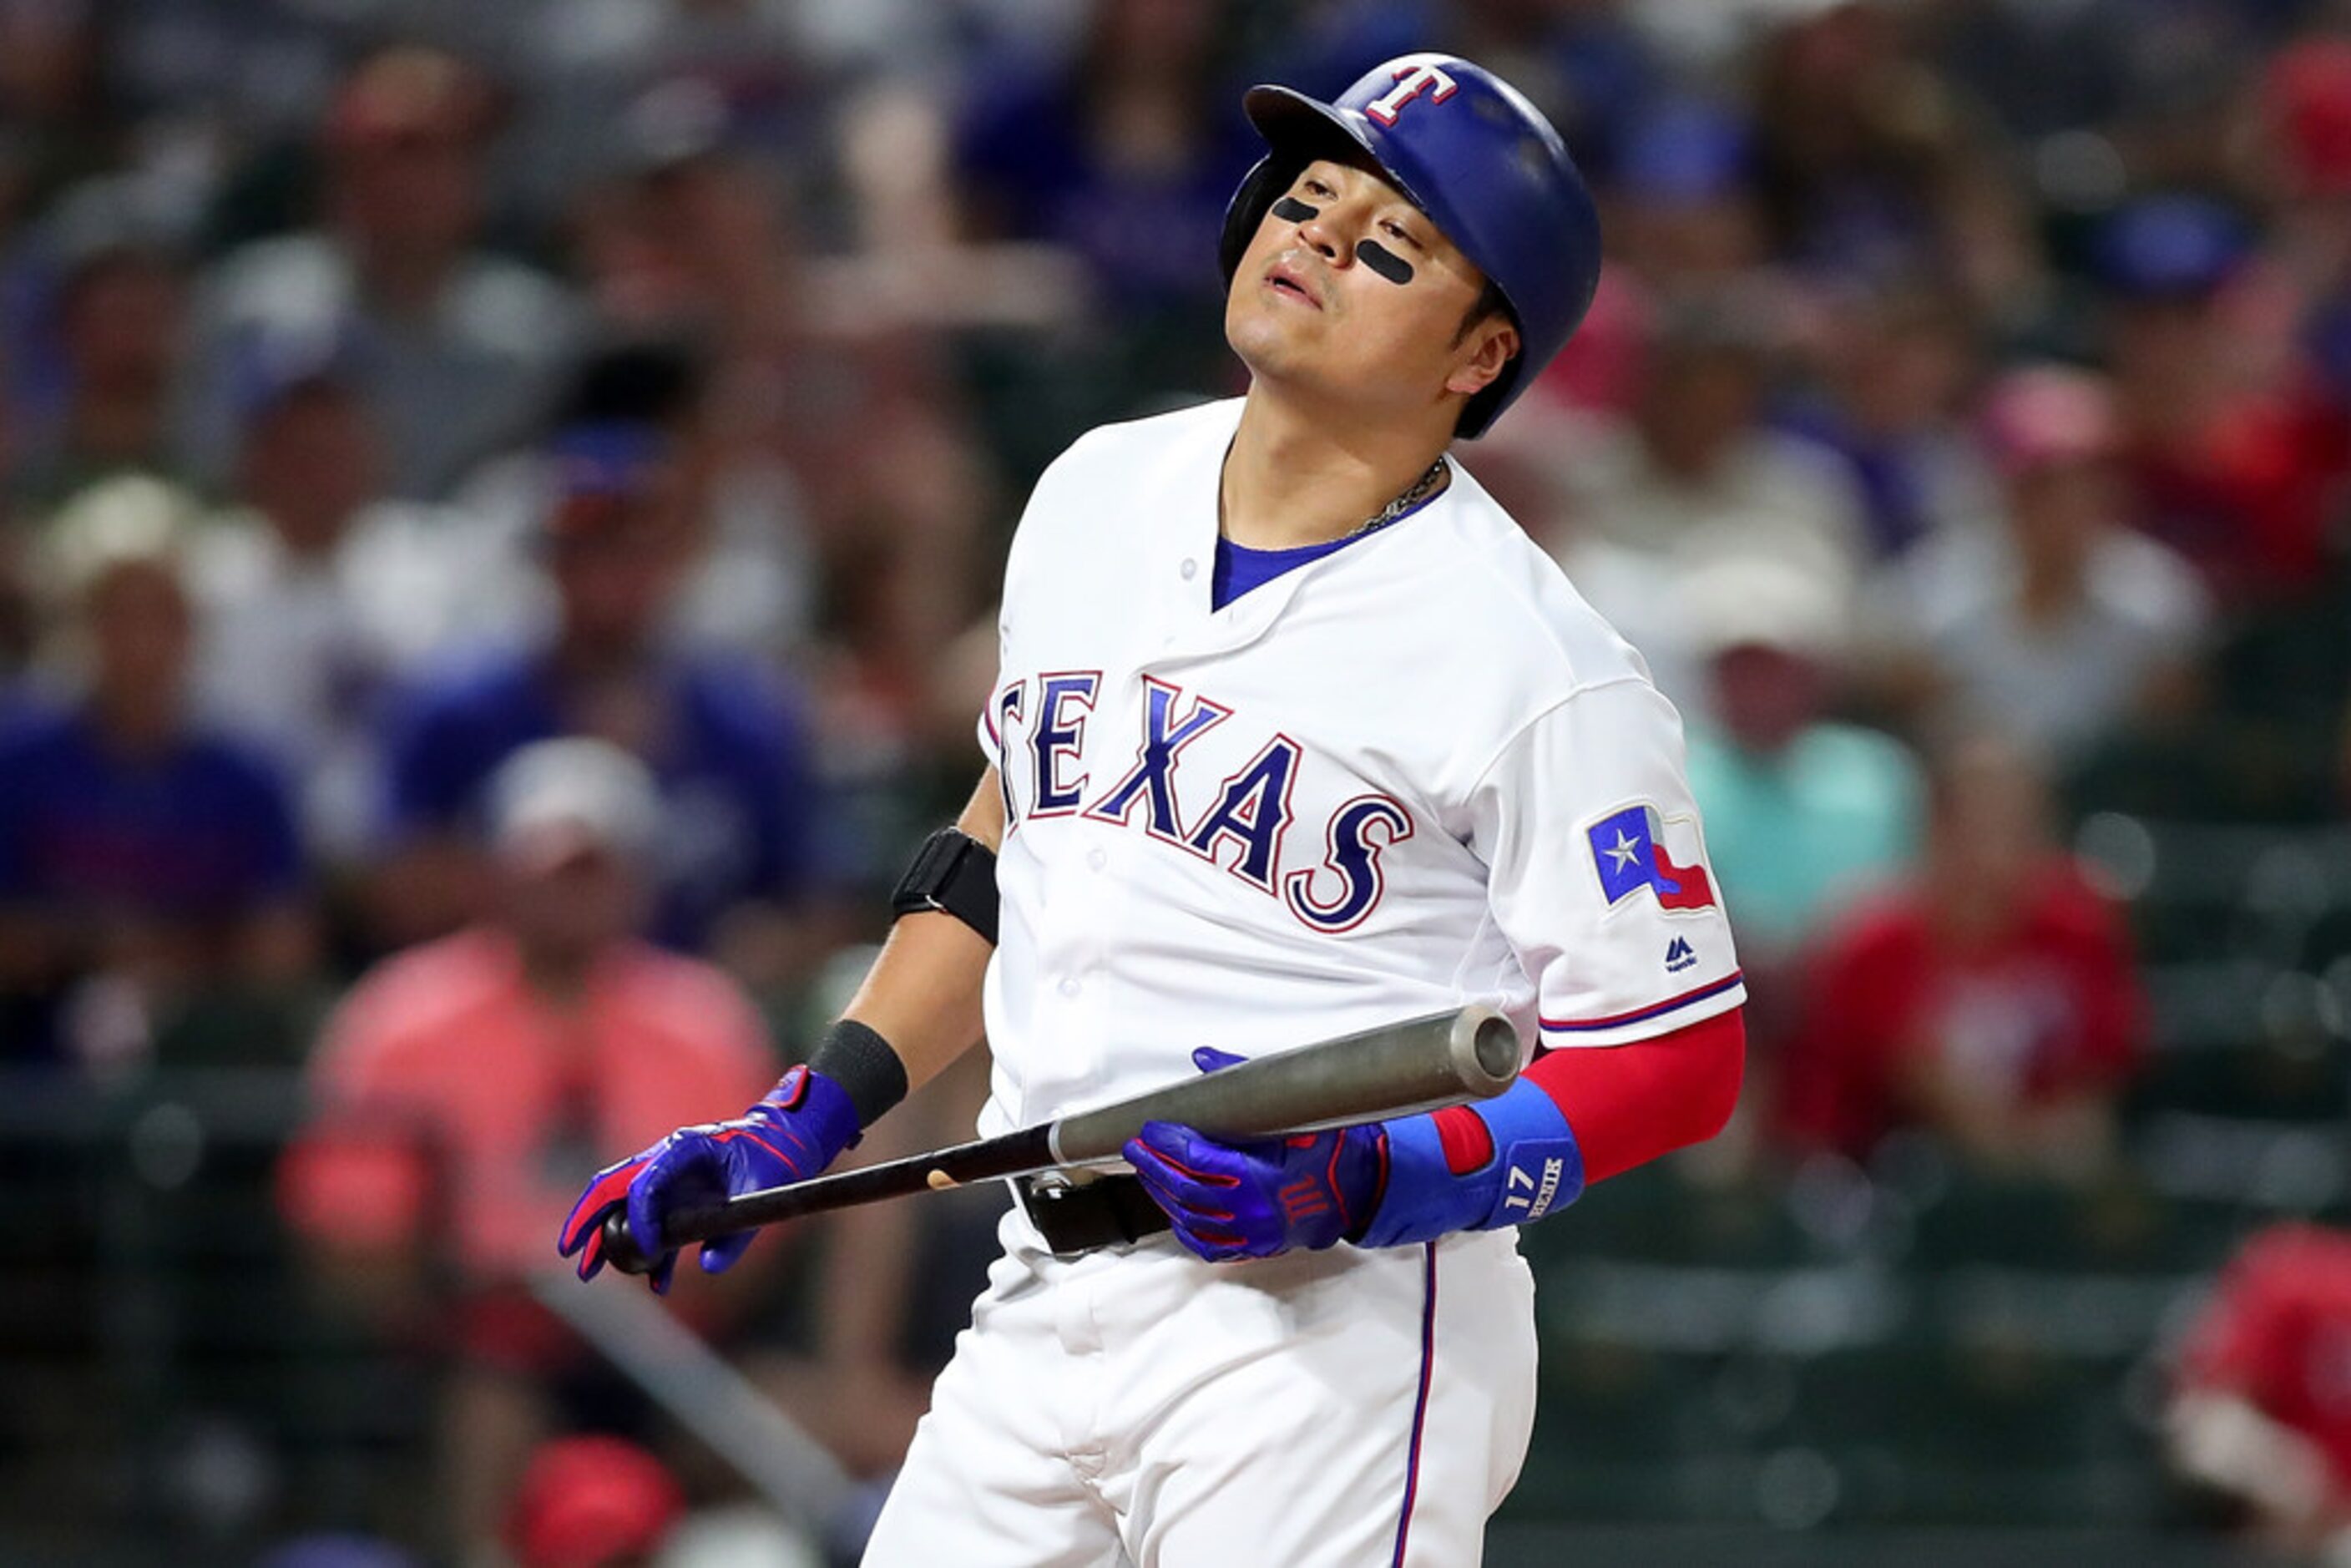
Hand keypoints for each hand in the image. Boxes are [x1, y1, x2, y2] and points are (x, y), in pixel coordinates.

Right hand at [557, 1065, 859, 1292]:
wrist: (789, 1143)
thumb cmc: (776, 1159)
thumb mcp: (764, 1192)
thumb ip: (737, 1232)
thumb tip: (708, 1266)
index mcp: (684, 1148)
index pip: (643, 1185)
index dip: (640, 1221)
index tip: (646, 1253)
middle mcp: (667, 1157)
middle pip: (611, 1186)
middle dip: (587, 1220)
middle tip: (570, 1255)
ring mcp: (670, 1175)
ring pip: (623, 1204)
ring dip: (607, 1238)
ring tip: (592, 1273)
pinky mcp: (681, 1192)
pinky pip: (654, 1221)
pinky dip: (650, 1249)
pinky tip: (657, 1280)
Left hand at [1123, 1047, 1384, 1261]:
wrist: (1358, 1191)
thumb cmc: (1328, 1151)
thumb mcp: (1292, 1111)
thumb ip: (1244, 1079)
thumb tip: (1204, 1058)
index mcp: (1261, 1176)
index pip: (1197, 1160)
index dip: (1168, 1143)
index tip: (1152, 1128)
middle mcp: (1252, 1210)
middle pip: (1185, 1189)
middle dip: (1154, 1165)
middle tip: (1137, 1147)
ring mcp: (1251, 1234)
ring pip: (1190, 1217)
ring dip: (1162, 1193)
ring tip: (1147, 1170)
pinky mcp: (1254, 1247)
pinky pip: (1207, 1245)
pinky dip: (1184, 1227)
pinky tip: (1172, 1209)